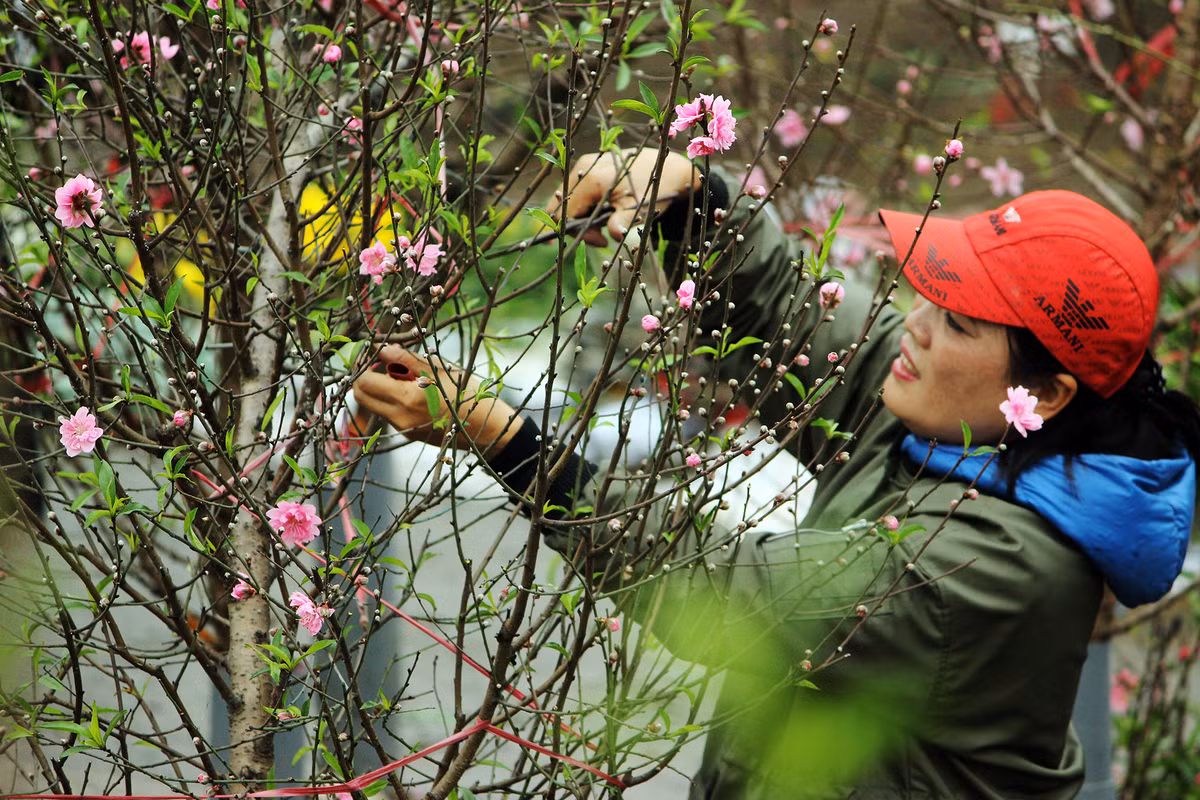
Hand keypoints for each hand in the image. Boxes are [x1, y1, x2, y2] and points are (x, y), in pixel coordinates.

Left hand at [352, 346, 520, 453]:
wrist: (487, 430)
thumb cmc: (468, 394)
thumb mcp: (440, 371)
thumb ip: (407, 360)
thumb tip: (381, 349)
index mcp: (407, 398)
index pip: (365, 381)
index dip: (363, 363)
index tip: (371, 351)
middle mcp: (400, 417)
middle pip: (361, 395)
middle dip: (363, 376)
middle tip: (379, 362)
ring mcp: (402, 428)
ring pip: (373, 404)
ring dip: (376, 387)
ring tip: (397, 373)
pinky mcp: (408, 434)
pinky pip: (387, 413)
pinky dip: (388, 398)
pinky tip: (408, 388)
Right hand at [552, 149, 701, 245]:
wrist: (664, 167)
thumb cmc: (652, 189)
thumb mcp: (637, 209)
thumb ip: (620, 224)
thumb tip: (611, 237)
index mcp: (592, 180)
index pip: (564, 213)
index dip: (574, 232)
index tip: (599, 240)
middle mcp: (583, 168)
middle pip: (563, 206)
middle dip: (579, 225)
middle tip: (603, 235)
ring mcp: (585, 164)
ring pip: (570, 199)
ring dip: (585, 216)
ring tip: (608, 220)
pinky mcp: (589, 165)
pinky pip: (578, 191)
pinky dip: (587, 205)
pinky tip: (605, 208)